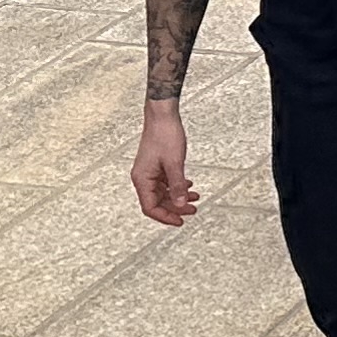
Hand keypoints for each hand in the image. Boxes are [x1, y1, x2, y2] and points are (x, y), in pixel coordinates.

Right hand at [131, 102, 198, 225]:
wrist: (163, 116)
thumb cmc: (164, 135)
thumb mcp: (175, 163)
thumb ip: (178, 185)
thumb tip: (181, 203)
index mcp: (142, 179)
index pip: (150, 207)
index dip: (165, 216)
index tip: (179, 221)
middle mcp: (143, 177)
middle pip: (157, 202)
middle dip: (175, 207)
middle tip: (192, 211)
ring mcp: (149, 172)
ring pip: (163, 192)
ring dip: (178, 197)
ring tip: (195, 199)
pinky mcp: (156, 166)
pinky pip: (165, 182)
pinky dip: (177, 186)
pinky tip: (189, 185)